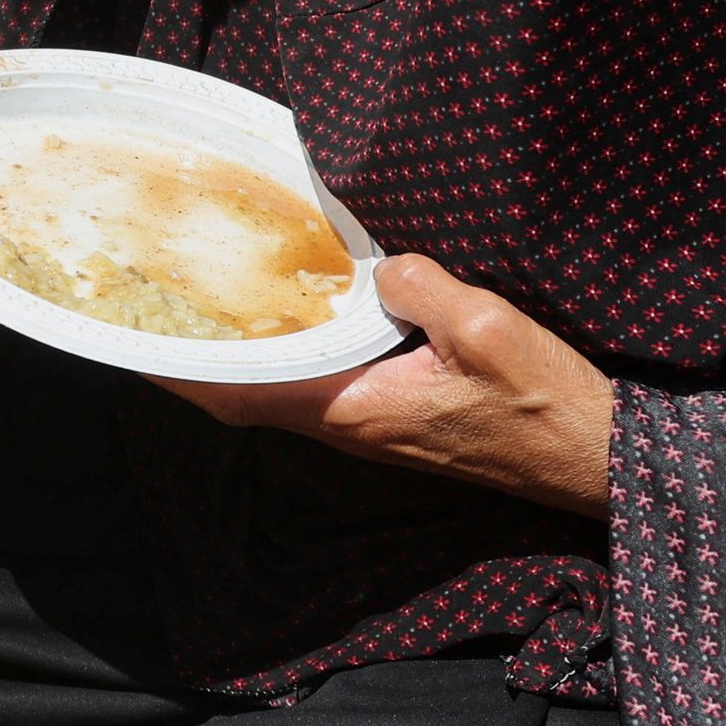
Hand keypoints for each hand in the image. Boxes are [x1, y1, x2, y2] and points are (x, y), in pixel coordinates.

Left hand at [150, 252, 614, 515]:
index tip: (132, 340)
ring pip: (279, 387)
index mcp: (356, 409)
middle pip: (246, 391)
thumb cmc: (544, 405)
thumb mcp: (489, 330)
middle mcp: (348, 424)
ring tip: (199, 296)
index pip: (243, 393)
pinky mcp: (391, 415)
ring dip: (236, 352)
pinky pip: (318, 381)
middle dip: (194, 354)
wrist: (593, 458)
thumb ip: (423, 289)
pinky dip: (285, 350)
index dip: (182, 370)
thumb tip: (380, 267)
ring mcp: (368, 424)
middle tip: (153, 298)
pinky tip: (286, 309)